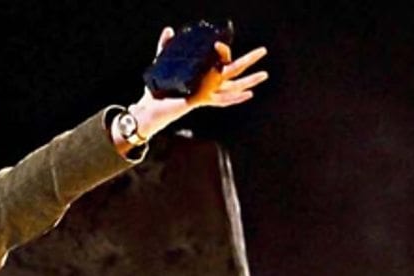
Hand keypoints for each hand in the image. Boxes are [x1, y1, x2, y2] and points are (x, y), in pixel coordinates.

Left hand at [127, 29, 268, 143]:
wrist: (149, 107)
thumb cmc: (157, 88)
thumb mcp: (162, 63)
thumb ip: (166, 47)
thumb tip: (169, 30)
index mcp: (202, 74)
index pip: (220, 60)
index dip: (223, 51)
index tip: (218, 44)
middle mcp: (207, 83)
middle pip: (233, 70)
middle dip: (249, 60)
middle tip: (263, 50)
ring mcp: (206, 92)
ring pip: (233, 86)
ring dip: (249, 80)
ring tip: (264, 74)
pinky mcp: (201, 100)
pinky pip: (222, 100)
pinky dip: (236, 98)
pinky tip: (249, 94)